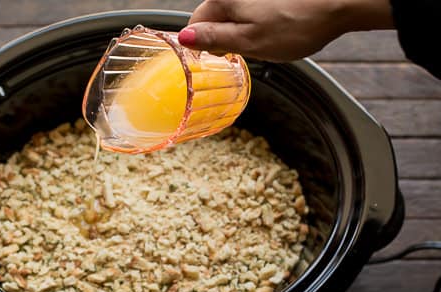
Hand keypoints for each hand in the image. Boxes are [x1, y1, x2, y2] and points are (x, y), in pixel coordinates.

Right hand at [178, 0, 393, 61]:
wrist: (338, 4)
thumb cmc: (297, 24)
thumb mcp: (249, 41)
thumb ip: (214, 39)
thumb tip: (184, 38)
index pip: (195, 23)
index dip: (205, 44)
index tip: (221, 56)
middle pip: (215, 18)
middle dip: (228, 37)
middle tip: (249, 50)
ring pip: (235, 16)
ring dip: (245, 31)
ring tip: (269, 38)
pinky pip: (252, 11)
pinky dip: (260, 23)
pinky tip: (277, 29)